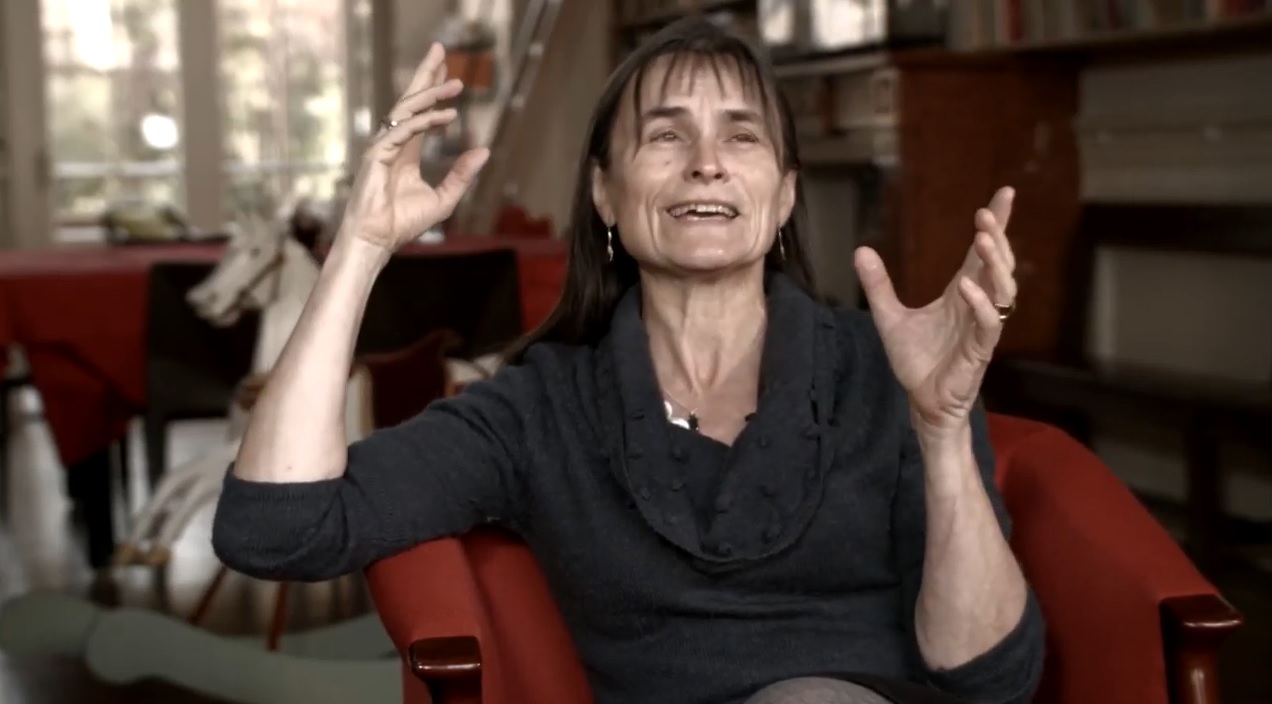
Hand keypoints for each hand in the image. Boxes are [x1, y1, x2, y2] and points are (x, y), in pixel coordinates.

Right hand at [335, 42, 489, 257]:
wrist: (378, 240)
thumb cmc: (403, 224)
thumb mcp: (444, 198)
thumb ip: (462, 175)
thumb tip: (484, 151)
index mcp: (406, 152)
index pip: (421, 114)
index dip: (434, 91)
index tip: (449, 73)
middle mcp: (393, 143)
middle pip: (410, 101)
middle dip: (426, 76)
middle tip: (441, 51)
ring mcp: (383, 146)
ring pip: (407, 110)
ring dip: (432, 94)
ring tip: (456, 83)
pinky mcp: (376, 154)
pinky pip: (404, 130)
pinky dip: (426, 121)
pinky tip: (447, 115)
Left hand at [854, 187, 1017, 436]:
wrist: (921, 401)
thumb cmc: (917, 361)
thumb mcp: (889, 316)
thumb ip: (878, 285)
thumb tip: (860, 249)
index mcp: (961, 293)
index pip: (981, 253)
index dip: (995, 224)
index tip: (1004, 193)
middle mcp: (976, 305)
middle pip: (997, 264)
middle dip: (997, 237)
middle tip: (987, 213)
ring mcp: (981, 328)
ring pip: (1002, 290)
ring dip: (995, 265)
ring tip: (982, 240)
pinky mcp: (979, 351)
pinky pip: (989, 324)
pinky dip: (980, 305)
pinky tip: (967, 286)